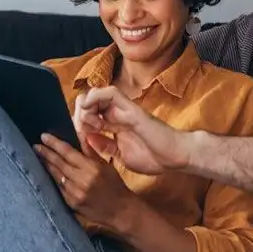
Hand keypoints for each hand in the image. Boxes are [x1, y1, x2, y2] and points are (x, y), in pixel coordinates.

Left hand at [35, 133, 138, 231]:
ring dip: (46, 165)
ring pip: (56, 175)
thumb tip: (80, 133)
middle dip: (45, 153)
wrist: (119, 211)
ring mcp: (75, 193)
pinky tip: (47, 173)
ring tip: (38, 157)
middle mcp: (81, 180)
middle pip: (59, 163)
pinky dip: (53, 179)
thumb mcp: (106, 165)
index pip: (68, 152)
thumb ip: (90, 150)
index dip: (54, 144)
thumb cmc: (114, 185)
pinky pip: (58, 188)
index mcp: (92, 168)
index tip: (43, 136)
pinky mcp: (71, 203)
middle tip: (35, 146)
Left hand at [75, 86, 190, 174]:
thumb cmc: (153, 157)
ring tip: (87, 124)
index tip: (77, 137)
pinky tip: (92, 115)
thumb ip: (105, 146)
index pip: (89, 113)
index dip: (78, 122)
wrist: (175, 157)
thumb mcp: (121, 154)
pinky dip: (95, 99)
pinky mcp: (131, 108)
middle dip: (78, 114)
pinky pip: (110, 93)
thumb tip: (87, 138)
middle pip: (88, 101)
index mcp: (114, 123)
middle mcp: (117, 113)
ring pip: (95, 93)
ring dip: (85, 106)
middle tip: (79, 130)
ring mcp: (124, 109)